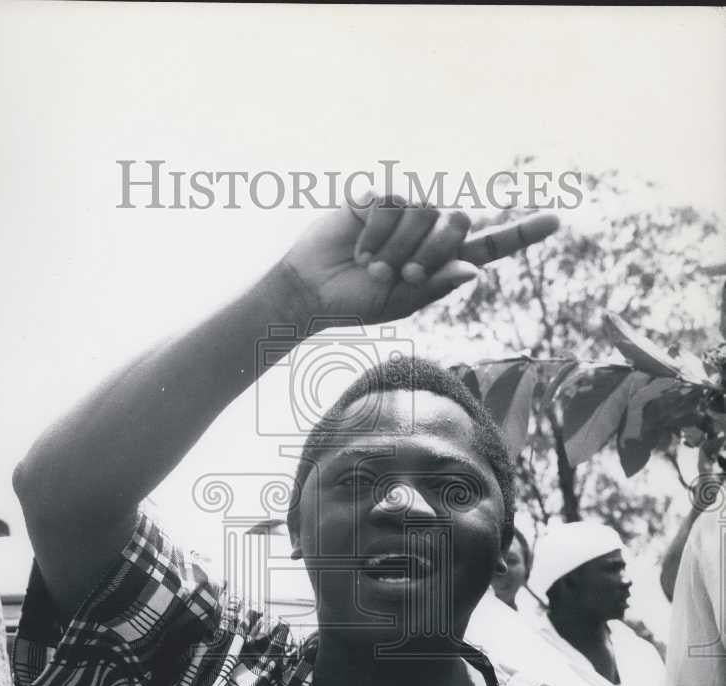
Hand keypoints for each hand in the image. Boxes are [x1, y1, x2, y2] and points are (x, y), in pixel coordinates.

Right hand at [284, 190, 558, 327]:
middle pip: (459, 222)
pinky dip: (377, 232)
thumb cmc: (356, 303)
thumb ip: (437, 285)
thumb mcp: (401, 303)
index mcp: (442, 261)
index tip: (557, 220)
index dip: (522, 233)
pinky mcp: (378, 196)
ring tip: (373, 265)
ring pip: (427, 211)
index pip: (490, 245)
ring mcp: (403, 211)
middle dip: (433, 251)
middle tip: (403, 274)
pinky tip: (358, 245)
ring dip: (400, 246)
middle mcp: (428, 231)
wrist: (312, 291)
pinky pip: (394, 202)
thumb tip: (474, 270)